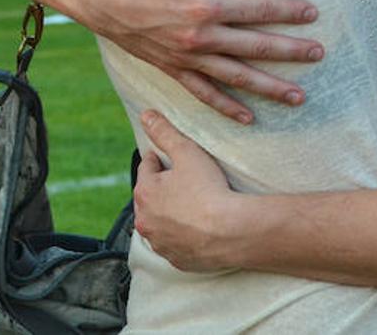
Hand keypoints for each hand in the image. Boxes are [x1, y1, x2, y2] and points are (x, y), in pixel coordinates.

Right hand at [67, 0, 322, 124]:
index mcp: (204, 5)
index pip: (257, 9)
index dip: (287, 11)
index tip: (312, 13)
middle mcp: (199, 37)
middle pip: (255, 47)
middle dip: (290, 52)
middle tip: (319, 55)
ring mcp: (186, 58)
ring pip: (236, 77)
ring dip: (269, 88)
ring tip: (298, 97)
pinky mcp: (173, 69)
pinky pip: (205, 93)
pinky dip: (227, 107)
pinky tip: (248, 117)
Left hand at [134, 110, 243, 271]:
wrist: (231, 232)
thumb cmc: (208, 189)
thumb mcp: (187, 153)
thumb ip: (165, 132)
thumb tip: (146, 115)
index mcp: (144, 193)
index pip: (147, 167)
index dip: (161, 158)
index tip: (171, 157)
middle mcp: (145, 221)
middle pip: (151, 197)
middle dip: (163, 188)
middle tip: (185, 180)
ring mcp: (160, 243)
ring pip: (160, 223)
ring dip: (170, 214)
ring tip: (192, 204)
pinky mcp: (177, 260)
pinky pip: (176, 244)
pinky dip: (183, 235)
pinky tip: (198, 227)